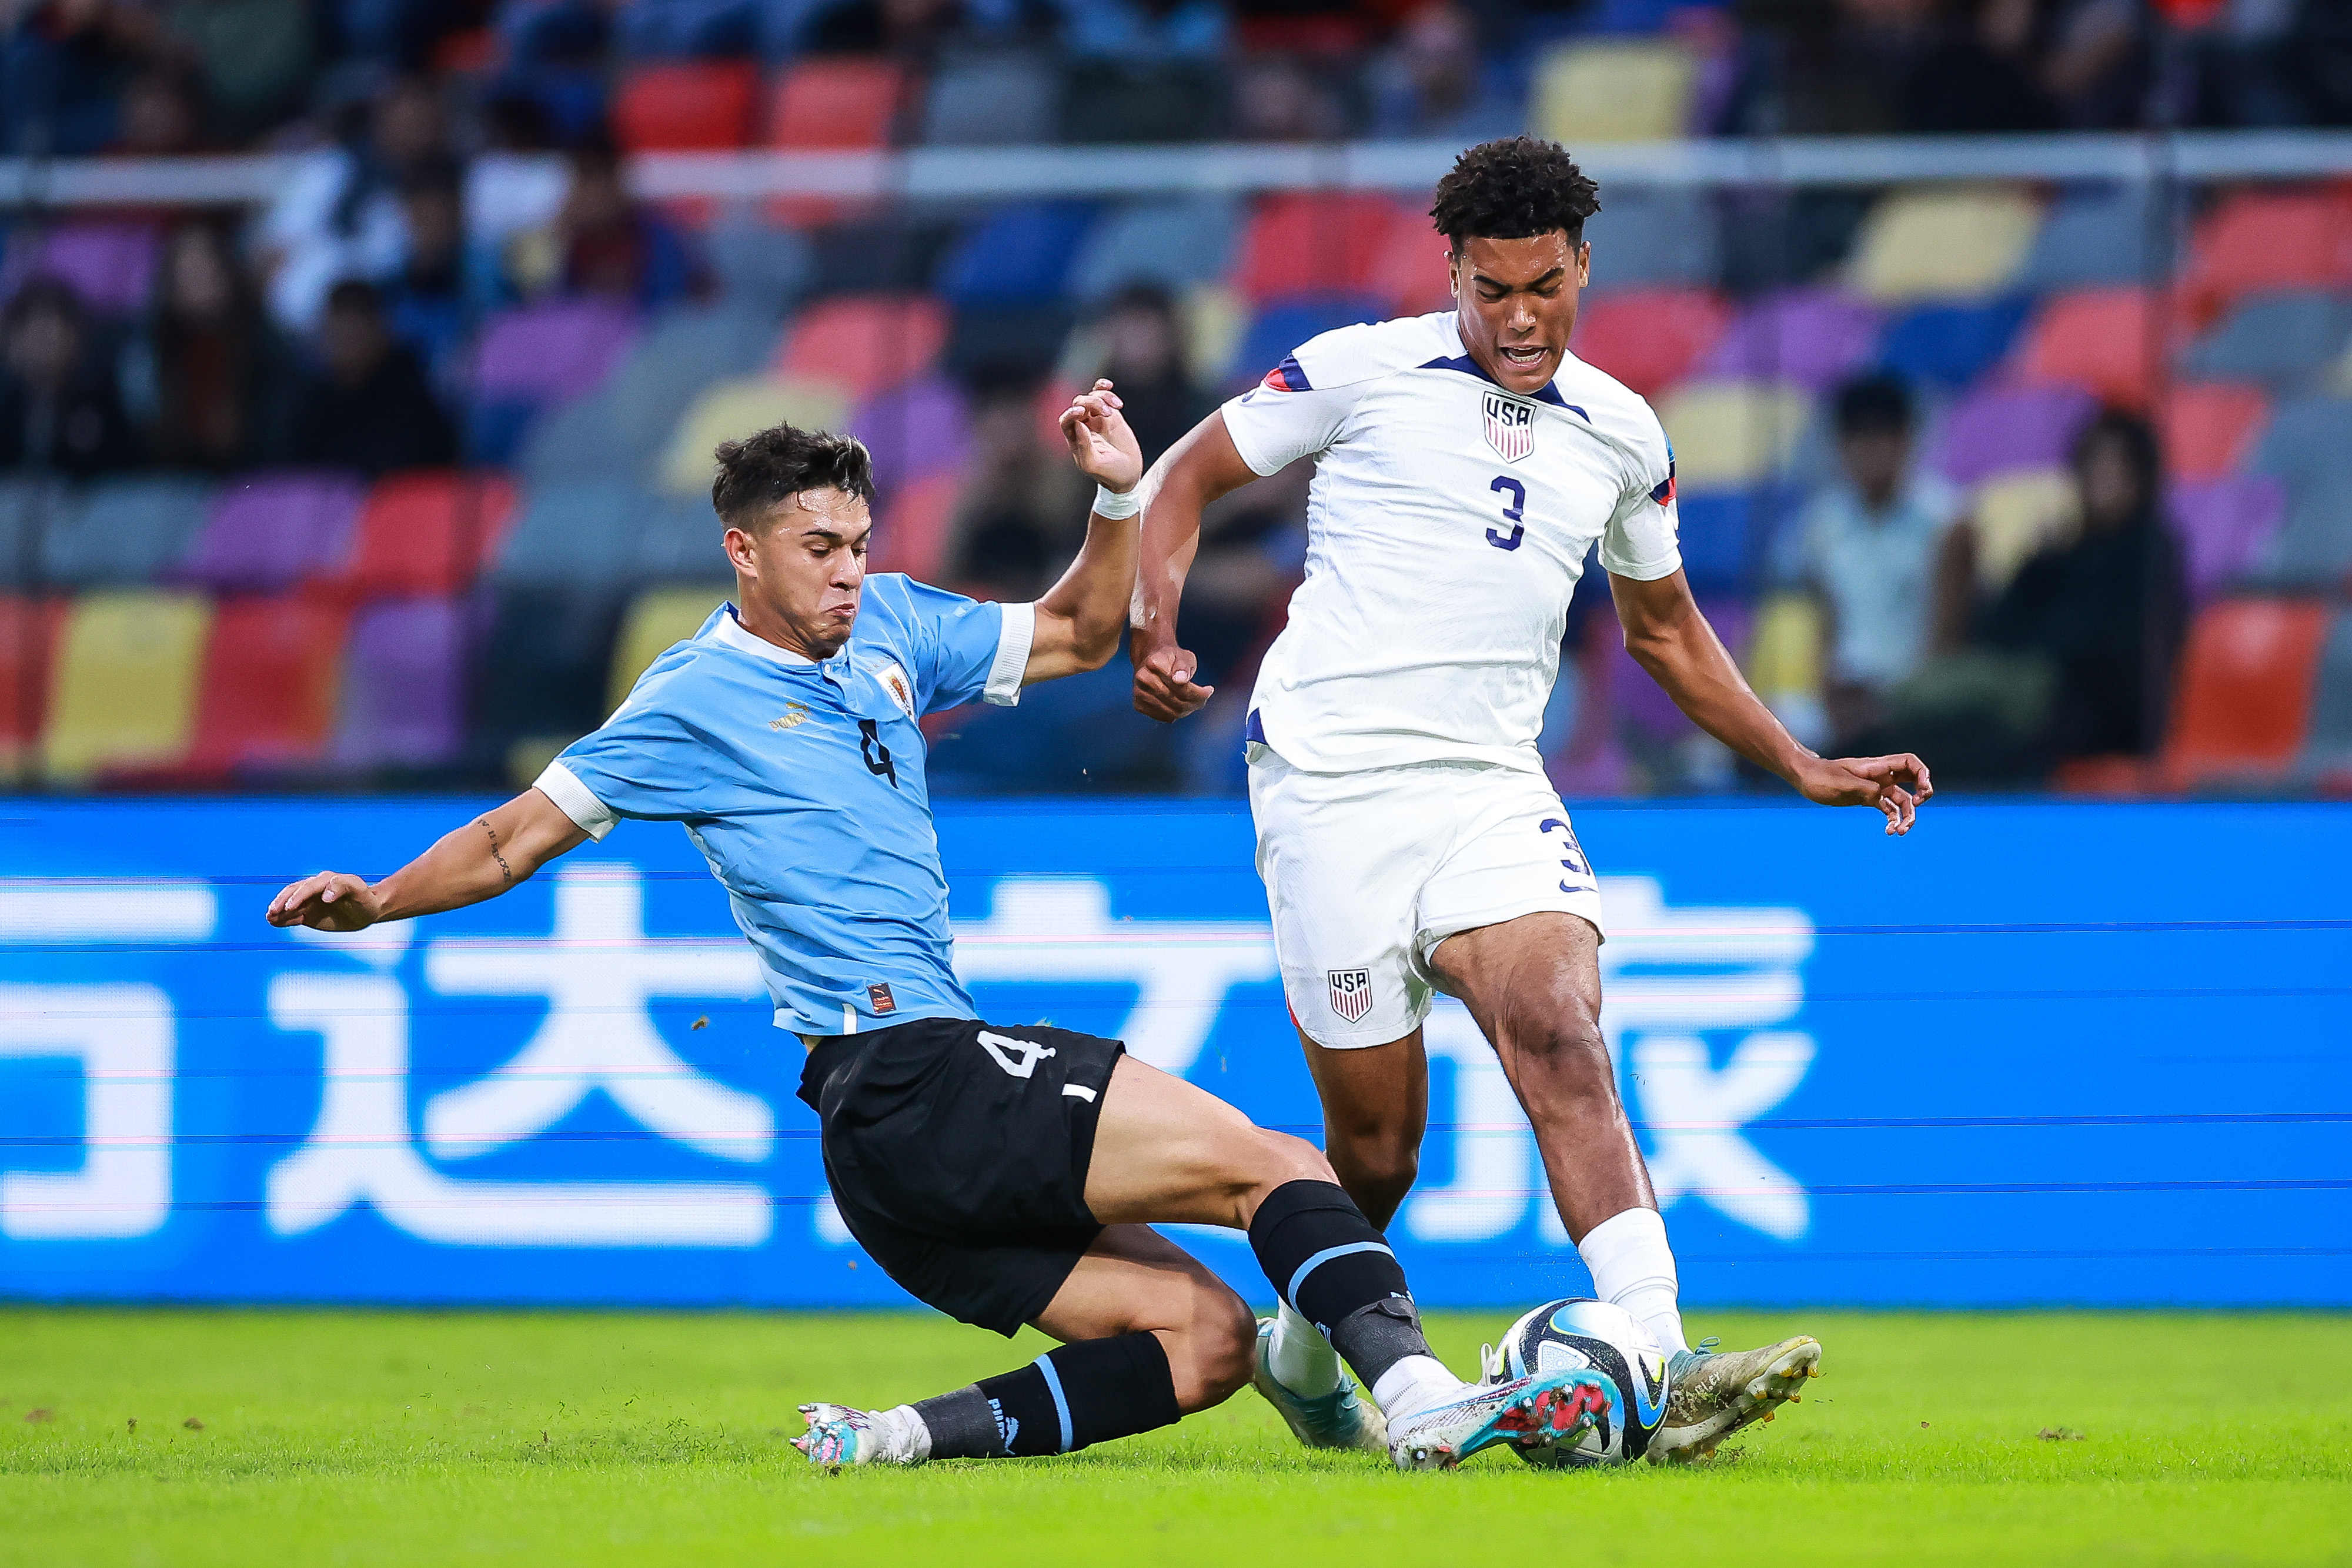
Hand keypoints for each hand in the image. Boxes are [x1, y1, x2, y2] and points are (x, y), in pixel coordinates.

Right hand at [266, 871, 385, 930]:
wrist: (366, 911)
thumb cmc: (364, 899)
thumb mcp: (359, 891)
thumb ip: (343, 887)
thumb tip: (325, 895)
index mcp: (326, 880)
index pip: (308, 887)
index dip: (298, 896)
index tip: (289, 907)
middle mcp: (314, 889)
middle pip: (294, 893)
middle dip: (282, 901)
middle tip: (273, 911)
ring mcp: (309, 901)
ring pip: (289, 904)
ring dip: (278, 909)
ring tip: (269, 917)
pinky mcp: (307, 914)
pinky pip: (292, 916)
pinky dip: (282, 919)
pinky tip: (273, 922)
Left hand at [1060, 378, 1144, 495]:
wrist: (1129, 474)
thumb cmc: (1109, 473)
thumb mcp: (1094, 464)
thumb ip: (1083, 445)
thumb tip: (1078, 423)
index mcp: (1075, 439)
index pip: (1066, 420)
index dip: (1071, 413)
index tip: (1082, 412)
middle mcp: (1083, 427)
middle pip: (1079, 404)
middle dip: (1092, 404)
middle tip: (1108, 414)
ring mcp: (1097, 419)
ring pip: (1091, 397)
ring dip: (1101, 397)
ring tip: (1115, 408)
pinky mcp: (1111, 415)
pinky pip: (1103, 396)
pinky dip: (1104, 389)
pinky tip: (1109, 386)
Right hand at [1130, 632, 1213, 722]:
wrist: (1152, 661)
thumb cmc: (1172, 659)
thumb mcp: (1184, 656)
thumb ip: (1183, 666)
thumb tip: (1180, 680)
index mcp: (1153, 662)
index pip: (1179, 686)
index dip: (1198, 692)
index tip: (1209, 690)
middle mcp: (1142, 678)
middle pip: (1176, 700)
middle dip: (1195, 702)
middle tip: (1205, 697)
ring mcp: (1139, 693)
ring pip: (1172, 712)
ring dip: (1188, 710)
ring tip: (1196, 702)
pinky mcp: (1139, 705)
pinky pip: (1165, 717)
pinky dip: (1177, 715)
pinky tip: (1183, 705)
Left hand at [1794, 753, 1933, 835]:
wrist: (1805, 778)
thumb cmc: (1821, 776)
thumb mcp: (1843, 783)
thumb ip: (1866, 789)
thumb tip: (1881, 799)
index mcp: (1877, 767)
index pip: (1909, 763)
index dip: (1922, 774)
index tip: (1922, 790)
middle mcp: (1881, 776)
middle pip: (1913, 781)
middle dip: (1922, 794)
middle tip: (1917, 806)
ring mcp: (1875, 788)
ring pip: (1902, 801)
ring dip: (1906, 816)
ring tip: (1900, 832)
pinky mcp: (1868, 799)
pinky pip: (1888, 809)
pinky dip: (1892, 820)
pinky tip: (1888, 831)